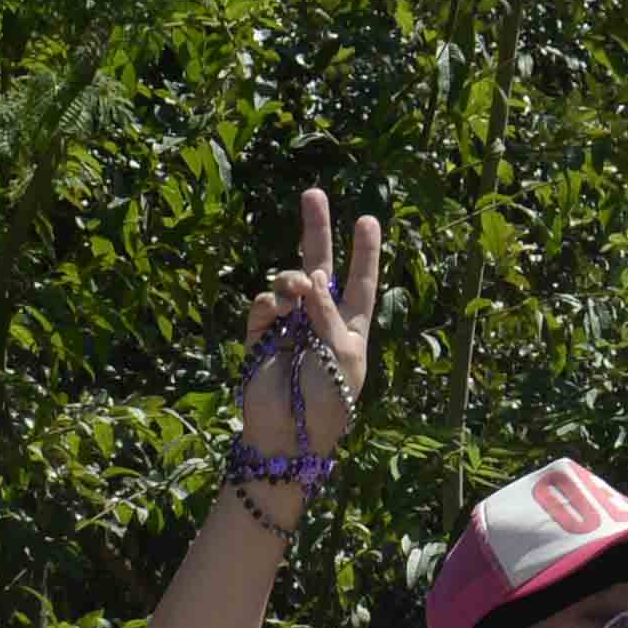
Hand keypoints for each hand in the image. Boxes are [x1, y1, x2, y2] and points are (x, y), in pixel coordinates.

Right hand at [232, 188, 384, 480]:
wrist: (287, 434)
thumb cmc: (327, 401)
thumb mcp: (342, 354)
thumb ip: (327, 311)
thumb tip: (308, 276)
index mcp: (350, 327)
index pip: (361, 283)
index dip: (364, 253)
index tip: (368, 218)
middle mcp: (319, 320)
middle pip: (320, 265)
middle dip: (316, 230)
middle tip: (313, 192)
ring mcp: (288, 326)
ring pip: (288, 281)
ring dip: (292, 278)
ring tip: (294, 290)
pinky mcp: (260, 337)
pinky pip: (263, 305)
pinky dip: (269, 302)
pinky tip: (275, 310)